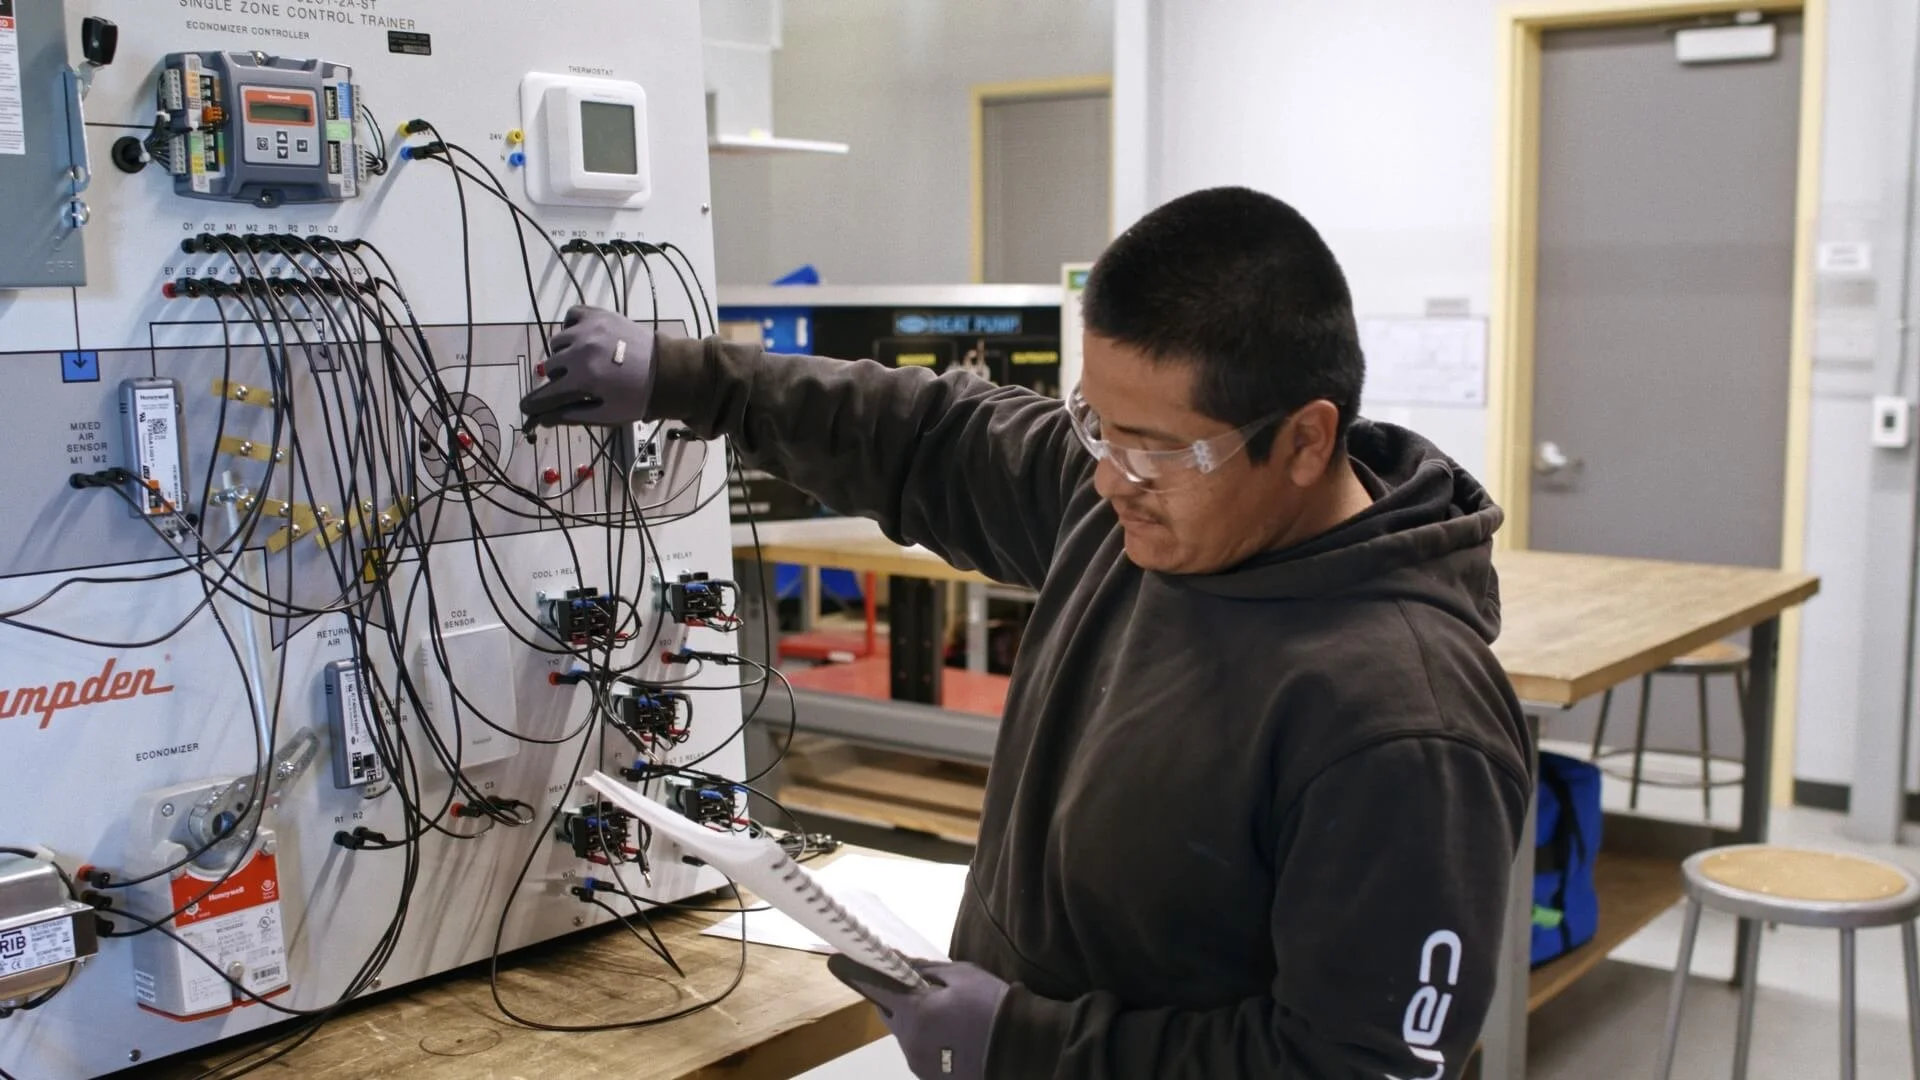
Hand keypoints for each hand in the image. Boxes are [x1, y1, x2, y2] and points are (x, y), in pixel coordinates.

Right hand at [519, 305, 656, 427]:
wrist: (666, 371)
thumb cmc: (636, 398)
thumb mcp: (605, 414)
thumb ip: (572, 415)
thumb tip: (542, 419)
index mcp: (583, 378)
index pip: (546, 392)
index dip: (534, 403)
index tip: (526, 407)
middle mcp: (580, 351)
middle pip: (549, 366)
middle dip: (558, 377)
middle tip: (576, 382)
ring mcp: (589, 329)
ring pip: (557, 342)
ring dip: (564, 353)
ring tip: (583, 360)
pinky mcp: (599, 314)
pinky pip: (571, 316)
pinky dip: (572, 326)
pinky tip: (583, 338)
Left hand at [828, 955, 1007, 1079]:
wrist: (1025, 1048)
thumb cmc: (993, 1005)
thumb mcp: (962, 976)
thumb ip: (924, 970)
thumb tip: (897, 960)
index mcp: (915, 1015)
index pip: (875, 989)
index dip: (856, 974)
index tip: (836, 961)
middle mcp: (910, 1045)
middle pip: (890, 1015)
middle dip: (893, 999)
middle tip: (909, 986)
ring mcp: (921, 1067)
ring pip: (906, 1036)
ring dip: (913, 1021)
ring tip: (941, 1012)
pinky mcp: (934, 1079)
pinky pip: (921, 1052)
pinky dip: (927, 1039)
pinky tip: (949, 1034)